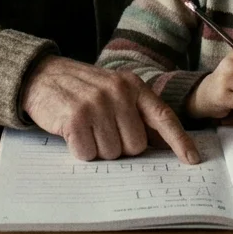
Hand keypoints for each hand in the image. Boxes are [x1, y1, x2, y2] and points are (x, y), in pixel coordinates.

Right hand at [20, 56, 200, 163]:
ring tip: (85, 127)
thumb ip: (136, 112)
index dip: (179, 140)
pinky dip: (79, 150)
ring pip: (112, 153)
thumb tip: (163, 145)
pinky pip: (88, 154)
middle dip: (119, 146)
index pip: (162, 116)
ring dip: (98, 148)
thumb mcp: (113, 89)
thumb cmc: (81, 88)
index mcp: (132, 85)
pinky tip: (72, 132)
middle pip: (135, 146)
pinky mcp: (76, 118)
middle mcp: (118, 92)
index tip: (192, 159)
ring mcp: (97, 104)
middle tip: (101, 129)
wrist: (40, 75)